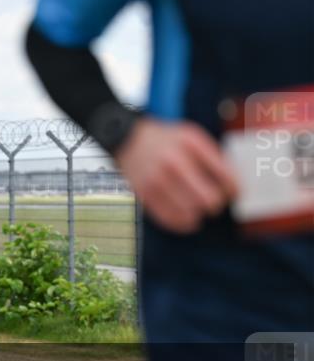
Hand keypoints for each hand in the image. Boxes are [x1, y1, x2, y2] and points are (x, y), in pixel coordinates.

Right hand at [115, 118, 238, 233]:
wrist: (126, 138)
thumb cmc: (165, 139)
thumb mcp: (191, 136)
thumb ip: (213, 156)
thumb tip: (234, 186)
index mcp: (191, 145)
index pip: (225, 177)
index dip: (235, 189)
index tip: (232, 192)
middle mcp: (174, 163)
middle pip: (210, 200)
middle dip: (216, 204)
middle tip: (213, 201)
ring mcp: (157, 181)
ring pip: (192, 213)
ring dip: (198, 213)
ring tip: (197, 207)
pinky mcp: (145, 195)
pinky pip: (171, 220)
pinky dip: (183, 223)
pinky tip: (188, 218)